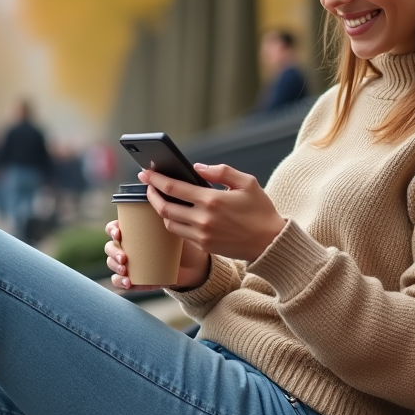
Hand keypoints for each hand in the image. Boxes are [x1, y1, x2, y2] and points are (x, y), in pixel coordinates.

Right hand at [104, 219, 210, 290]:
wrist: (193, 266)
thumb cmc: (181, 243)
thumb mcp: (175, 229)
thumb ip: (170, 217)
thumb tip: (168, 205)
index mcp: (133, 232)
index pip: (114, 228)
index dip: (112, 230)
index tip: (119, 234)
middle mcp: (128, 247)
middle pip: (110, 247)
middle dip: (113, 252)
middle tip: (123, 257)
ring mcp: (130, 264)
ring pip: (112, 264)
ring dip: (114, 267)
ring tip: (125, 270)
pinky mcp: (136, 279)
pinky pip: (121, 281)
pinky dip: (120, 282)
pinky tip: (128, 282)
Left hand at [139, 164, 285, 262]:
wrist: (270, 242)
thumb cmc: (260, 210)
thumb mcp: (246, 182)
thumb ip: (220, 171)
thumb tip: (197, 167)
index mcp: (212, 200)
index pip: (173, 188)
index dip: (155, 179)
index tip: (145, 173)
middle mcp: (203, 219)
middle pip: (164, 207)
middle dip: (151, 195)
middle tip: (147, 185)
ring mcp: (202, 235)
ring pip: (169, 223)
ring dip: (161, 210)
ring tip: (160, 198)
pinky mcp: (204, 246)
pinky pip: (181, 234)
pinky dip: (174, 222)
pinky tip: (175, 212)